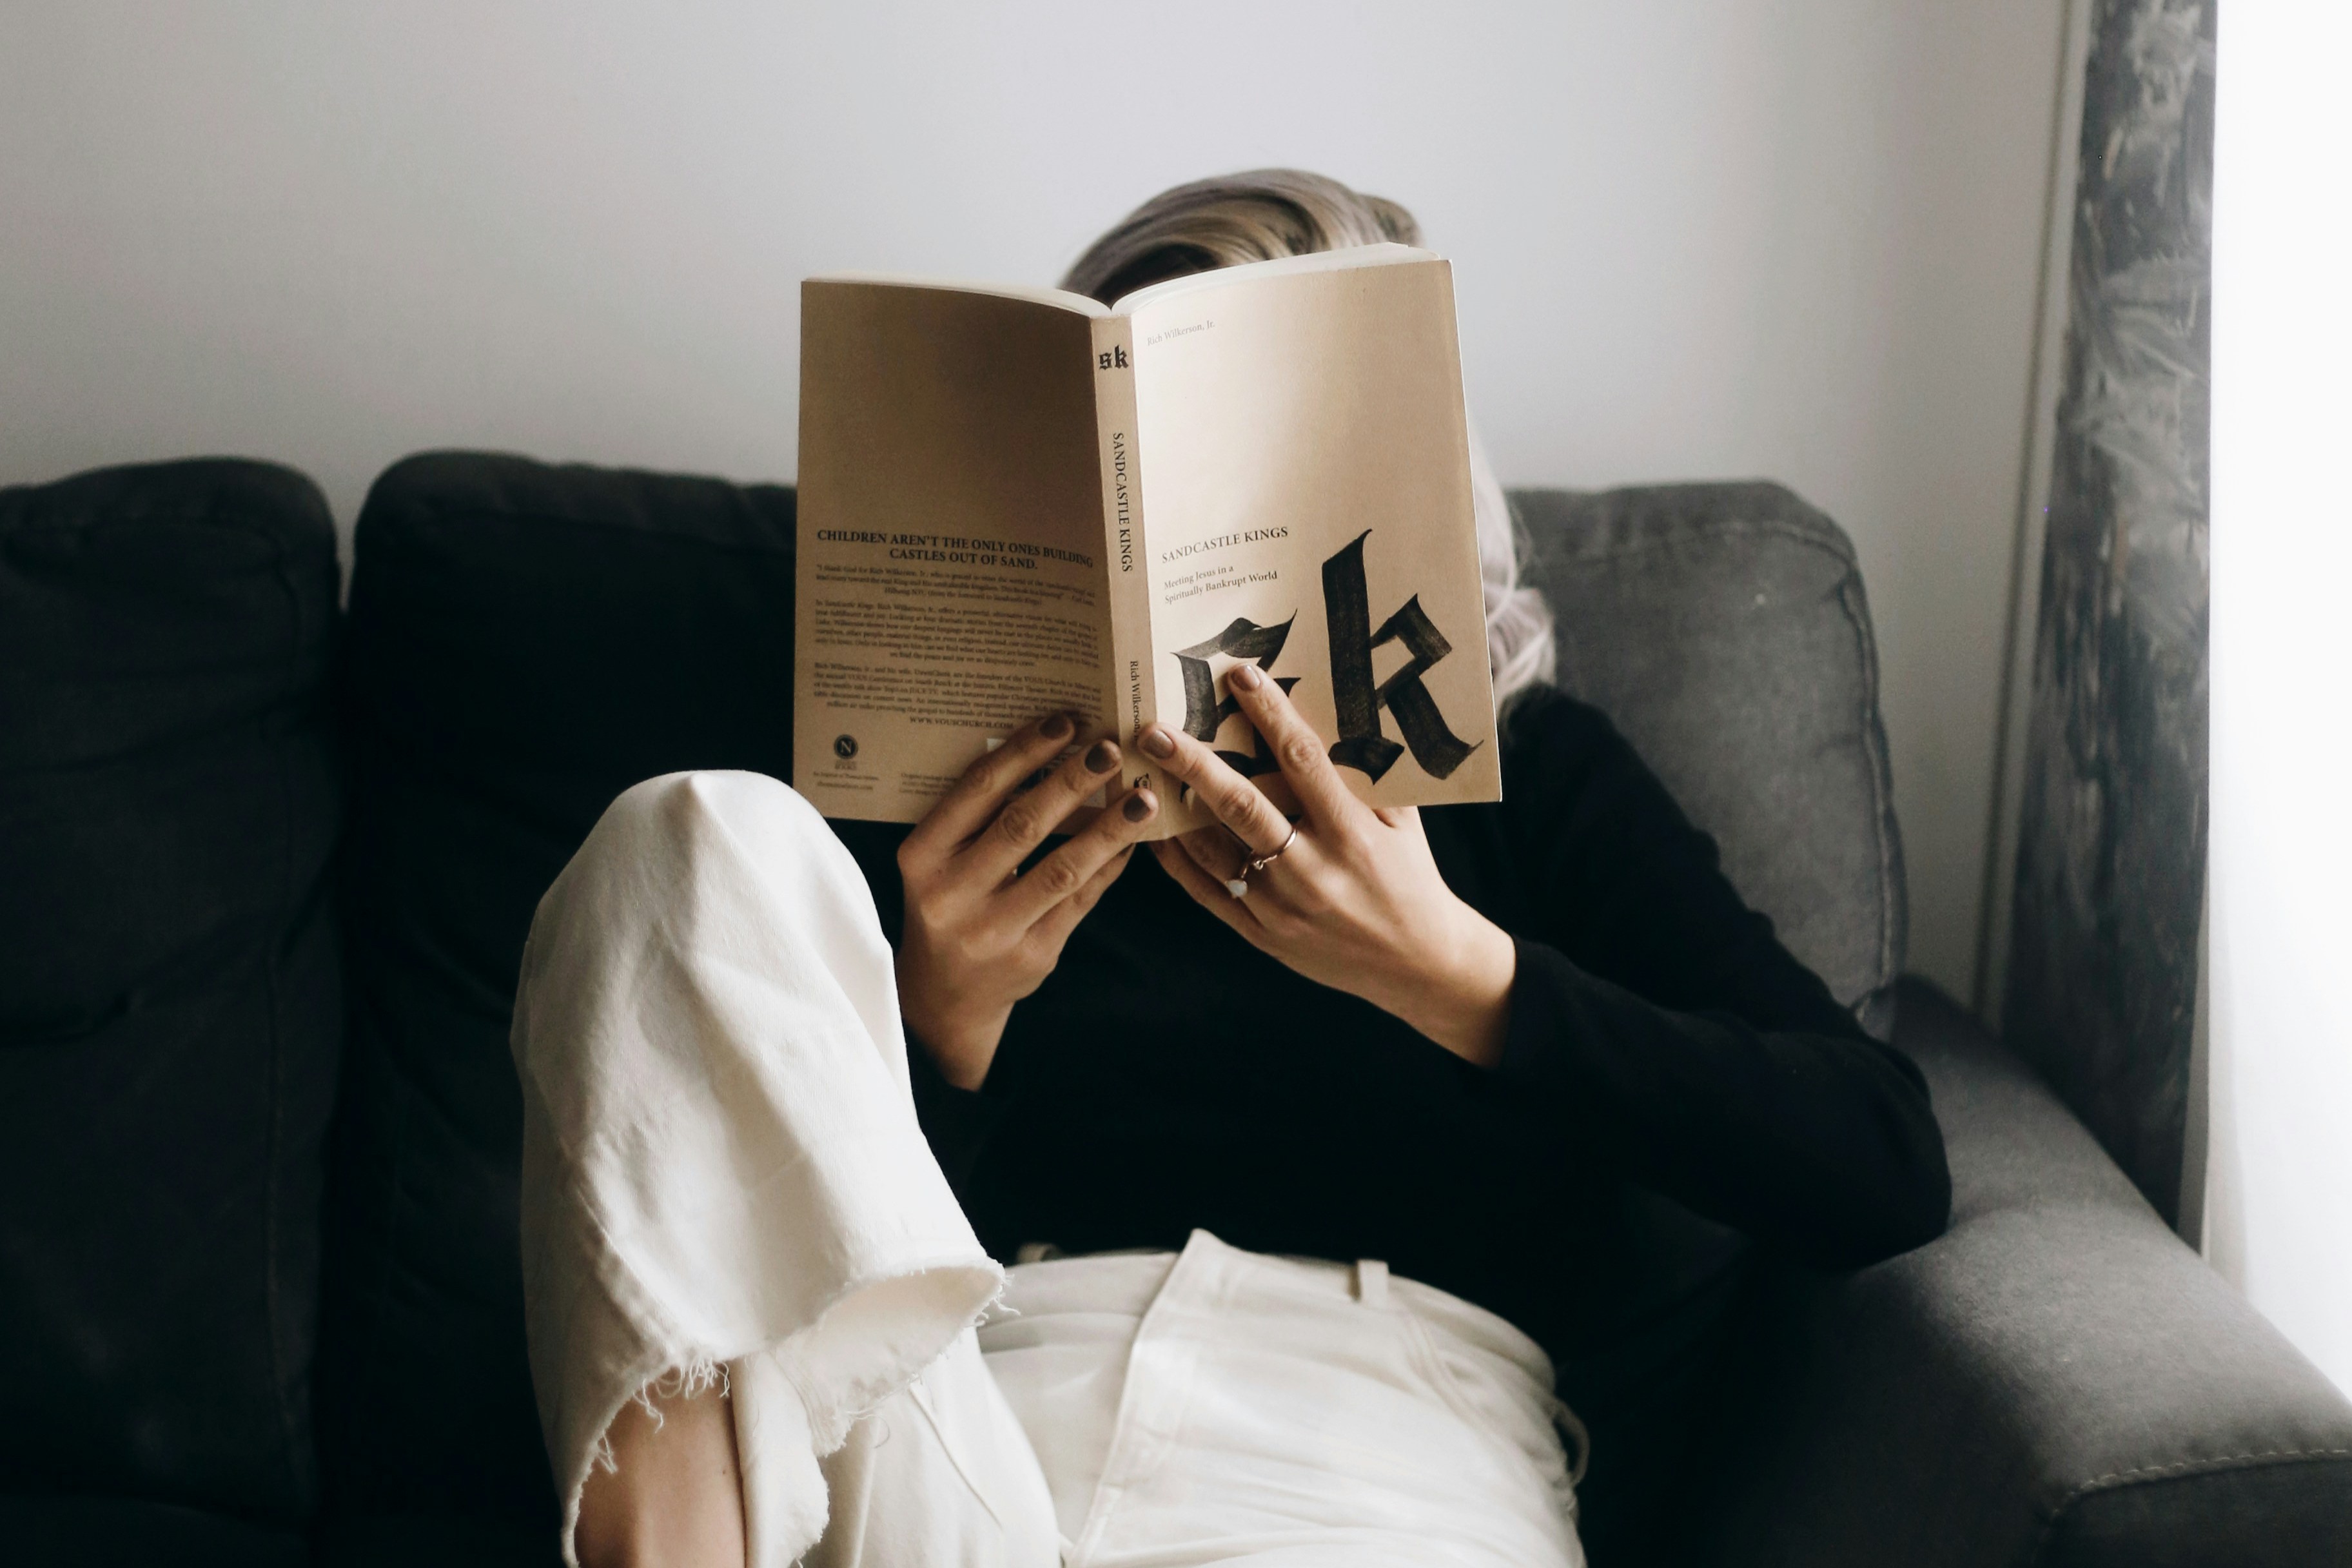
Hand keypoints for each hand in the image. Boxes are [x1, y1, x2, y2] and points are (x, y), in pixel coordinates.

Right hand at [896, 713, 1158, 1088]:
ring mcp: (993, 931)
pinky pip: (1081, 902)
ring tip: (1142, 797)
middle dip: (1072, 782)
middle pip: (1022, 825)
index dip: (1025, 752)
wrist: (943, 995)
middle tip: (1111, 748)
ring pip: (1062, 868)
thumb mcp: (940, 859)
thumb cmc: (947, 903)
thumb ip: (978, 815)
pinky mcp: (1032, 957)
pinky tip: (1132, 841)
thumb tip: (1051, 749)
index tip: (1065, 721)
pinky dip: (1109, 867)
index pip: (977, 792)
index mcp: (922, 857)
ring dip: (1108, 828)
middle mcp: (951, 895)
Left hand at [1140, 665, 1516, 1066]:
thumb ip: (1369, 776)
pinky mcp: (1263, 935)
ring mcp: (1283, 906)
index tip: (1240, 676)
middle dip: (1194, 764)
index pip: (1304, 761)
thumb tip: (1336, 714)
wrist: (1417, 964)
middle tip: (1154, 731)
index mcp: (1353, 833)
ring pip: (1213, 851)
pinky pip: (1207, 893)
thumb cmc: (1411, 878)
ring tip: (1140, 774)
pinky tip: (1154, 831)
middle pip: (1242, 805)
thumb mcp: (1403, 823)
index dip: (1270, 715)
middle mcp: (1314, 869)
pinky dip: (1177, 861)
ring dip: (1174, 811)